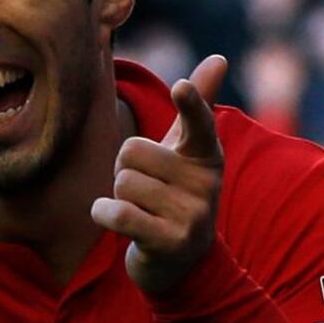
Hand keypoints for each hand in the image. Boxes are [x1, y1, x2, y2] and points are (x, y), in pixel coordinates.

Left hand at [92, 55, 227, 293]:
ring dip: (118, 196)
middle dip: (124, 170)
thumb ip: (198, 107)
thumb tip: (219, 57)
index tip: (179, 86)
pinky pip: (117, 213)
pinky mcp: (169, 242)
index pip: (199, 122)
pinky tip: (114, 221)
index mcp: (207, 155)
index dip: (189, 103)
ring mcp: (191, 216)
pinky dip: (104, 214)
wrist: (184, 265)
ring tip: (140, 210)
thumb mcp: (188, 152)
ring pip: (122, 182)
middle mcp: (206, 184)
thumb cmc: (177, 194)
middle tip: (144, 191)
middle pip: (131, 151)